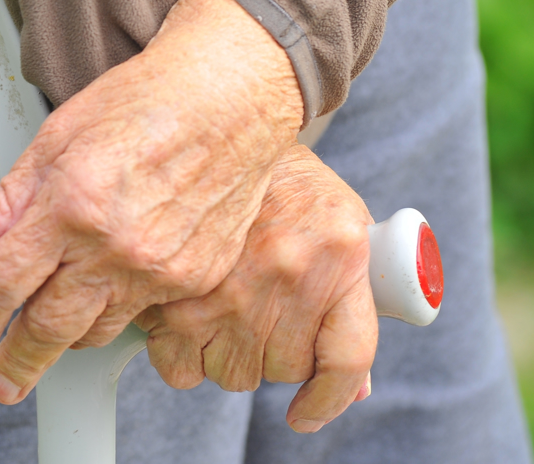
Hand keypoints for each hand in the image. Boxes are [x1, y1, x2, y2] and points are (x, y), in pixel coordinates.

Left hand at [0, 0, 303, 404]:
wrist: (230, 101)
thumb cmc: (144, 103)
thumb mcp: (57, 137)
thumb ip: (8, 198)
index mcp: (69, 205)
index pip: (2, 282)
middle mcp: (113, 246)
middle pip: (47, 328)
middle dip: (16, 363)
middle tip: (0, 381)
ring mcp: (158, 269)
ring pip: (95, 332)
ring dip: (65, 341)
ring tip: (49, 337)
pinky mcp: (193, 278)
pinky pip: (142, 317)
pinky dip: (116, 316)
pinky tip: (106, 299)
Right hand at [135, 145, 376, 432]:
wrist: (224, 120)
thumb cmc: (284, 179)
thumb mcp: (340, 222)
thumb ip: (351, 300)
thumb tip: (354, 389)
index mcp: (343, 255)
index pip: (348, 360)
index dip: (330, 400)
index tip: (307, 414)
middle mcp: (292, 273)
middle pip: (283, 369)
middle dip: (271, 354)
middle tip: (258, 318)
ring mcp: (234, 284)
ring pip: (232, 372)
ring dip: (227, 355)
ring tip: (222, 312)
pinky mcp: (179, 290)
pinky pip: (179, 366)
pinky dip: (181, 358)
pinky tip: (186, 325)